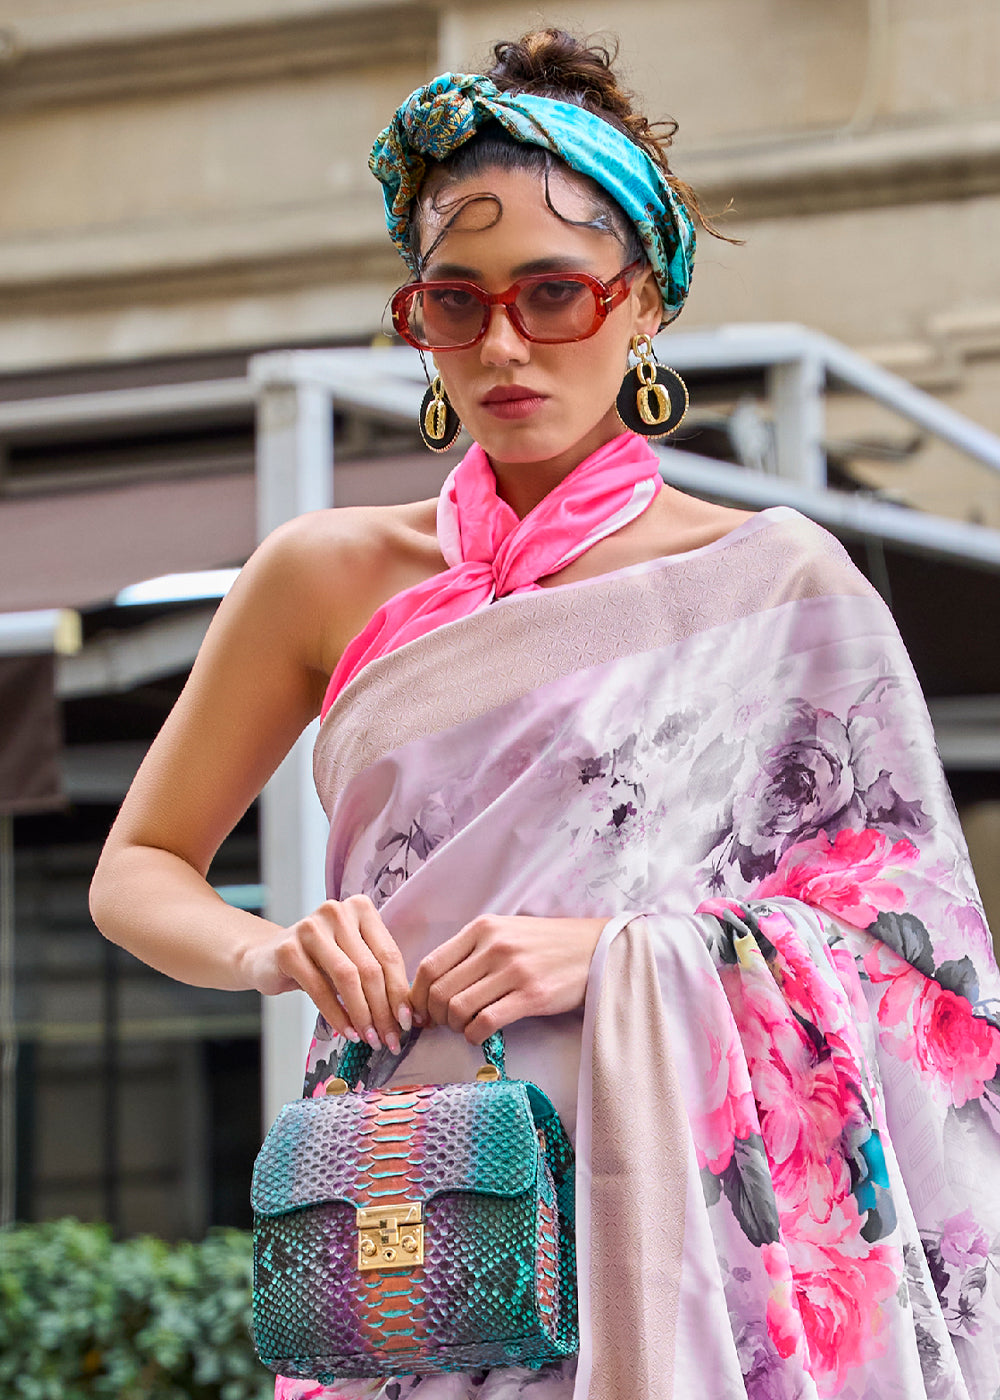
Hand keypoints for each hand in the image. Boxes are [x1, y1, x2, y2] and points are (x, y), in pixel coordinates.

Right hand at [244, 894, 410, 1052]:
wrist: (266, 956)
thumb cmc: (318, 960)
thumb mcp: (351, 957)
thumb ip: (377, 974)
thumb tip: (407, 1015)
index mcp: (360, 908)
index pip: (389, 955)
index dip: (401, 992)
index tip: (408, 1022)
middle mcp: (337, 911)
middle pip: (370, 968)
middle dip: (383, 1010)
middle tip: (390, 1038)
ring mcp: (310, 928)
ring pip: (348, 978)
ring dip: (362, 1015)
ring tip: (369, 1038)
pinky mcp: (289, 949)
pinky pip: (320, 989)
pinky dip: (337, 1015)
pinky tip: (347, 1032)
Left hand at [409, 914, 606, 1045]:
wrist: (595, 947)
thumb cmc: (547, 944)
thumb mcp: (506, 932)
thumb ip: (472, 951)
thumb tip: (435, 986)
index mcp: (482, 928)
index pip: (430, 965)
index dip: (418, 995)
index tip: (421, 1011)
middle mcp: (494, 945)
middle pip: (439, 991)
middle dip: (434, 1016)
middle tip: (443, 1025)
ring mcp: (513, 970)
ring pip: (458, 1008)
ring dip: (454, 1027)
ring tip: (465, 1028)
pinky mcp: (531, 995)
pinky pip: (485, 1022)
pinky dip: (474, 1035)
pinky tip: (479, 1035)